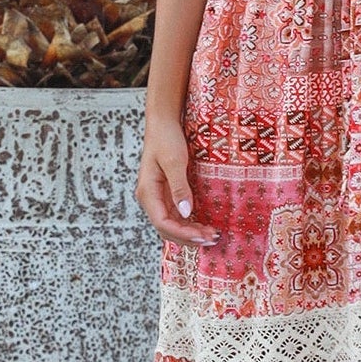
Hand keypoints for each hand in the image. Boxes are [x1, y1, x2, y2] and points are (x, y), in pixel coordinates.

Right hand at [135, 112, 219, 247]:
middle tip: (212, 239)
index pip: (163, 222)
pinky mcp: (167, 193)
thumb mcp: (175, 161)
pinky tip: (204, 225)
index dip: (182, 233)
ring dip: (190, 232)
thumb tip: (186, 213)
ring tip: (211, 235)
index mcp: (148, 192)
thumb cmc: (166, 138)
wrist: (163, 122)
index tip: (202, 236)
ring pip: (173, 224)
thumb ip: (180, 187)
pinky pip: (177, 215)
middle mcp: (151, 198)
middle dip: (188, 237)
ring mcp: (159, 197)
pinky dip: (190, 223)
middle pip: (167, 228)